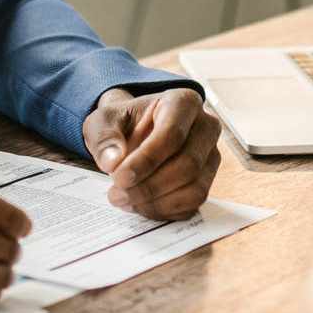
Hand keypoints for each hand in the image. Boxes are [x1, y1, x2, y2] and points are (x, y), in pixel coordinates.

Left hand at [82, 86, 222, 219]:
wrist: (133, 132)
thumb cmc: (122, 124)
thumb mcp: (102, 122)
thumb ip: (104, 138)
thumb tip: (113, 161)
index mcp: (183, 102)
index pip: (173, 134)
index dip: (146, 160)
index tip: (119, 177)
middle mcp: (206, 127)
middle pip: (188, 165)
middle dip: (150, 186)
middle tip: (117, 195)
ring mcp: (211, 156)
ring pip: (195, 189)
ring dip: (158, 203)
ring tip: (126, 201)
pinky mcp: (208, 180)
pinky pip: (193, 205)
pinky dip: (165, 211)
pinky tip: (140, 205)